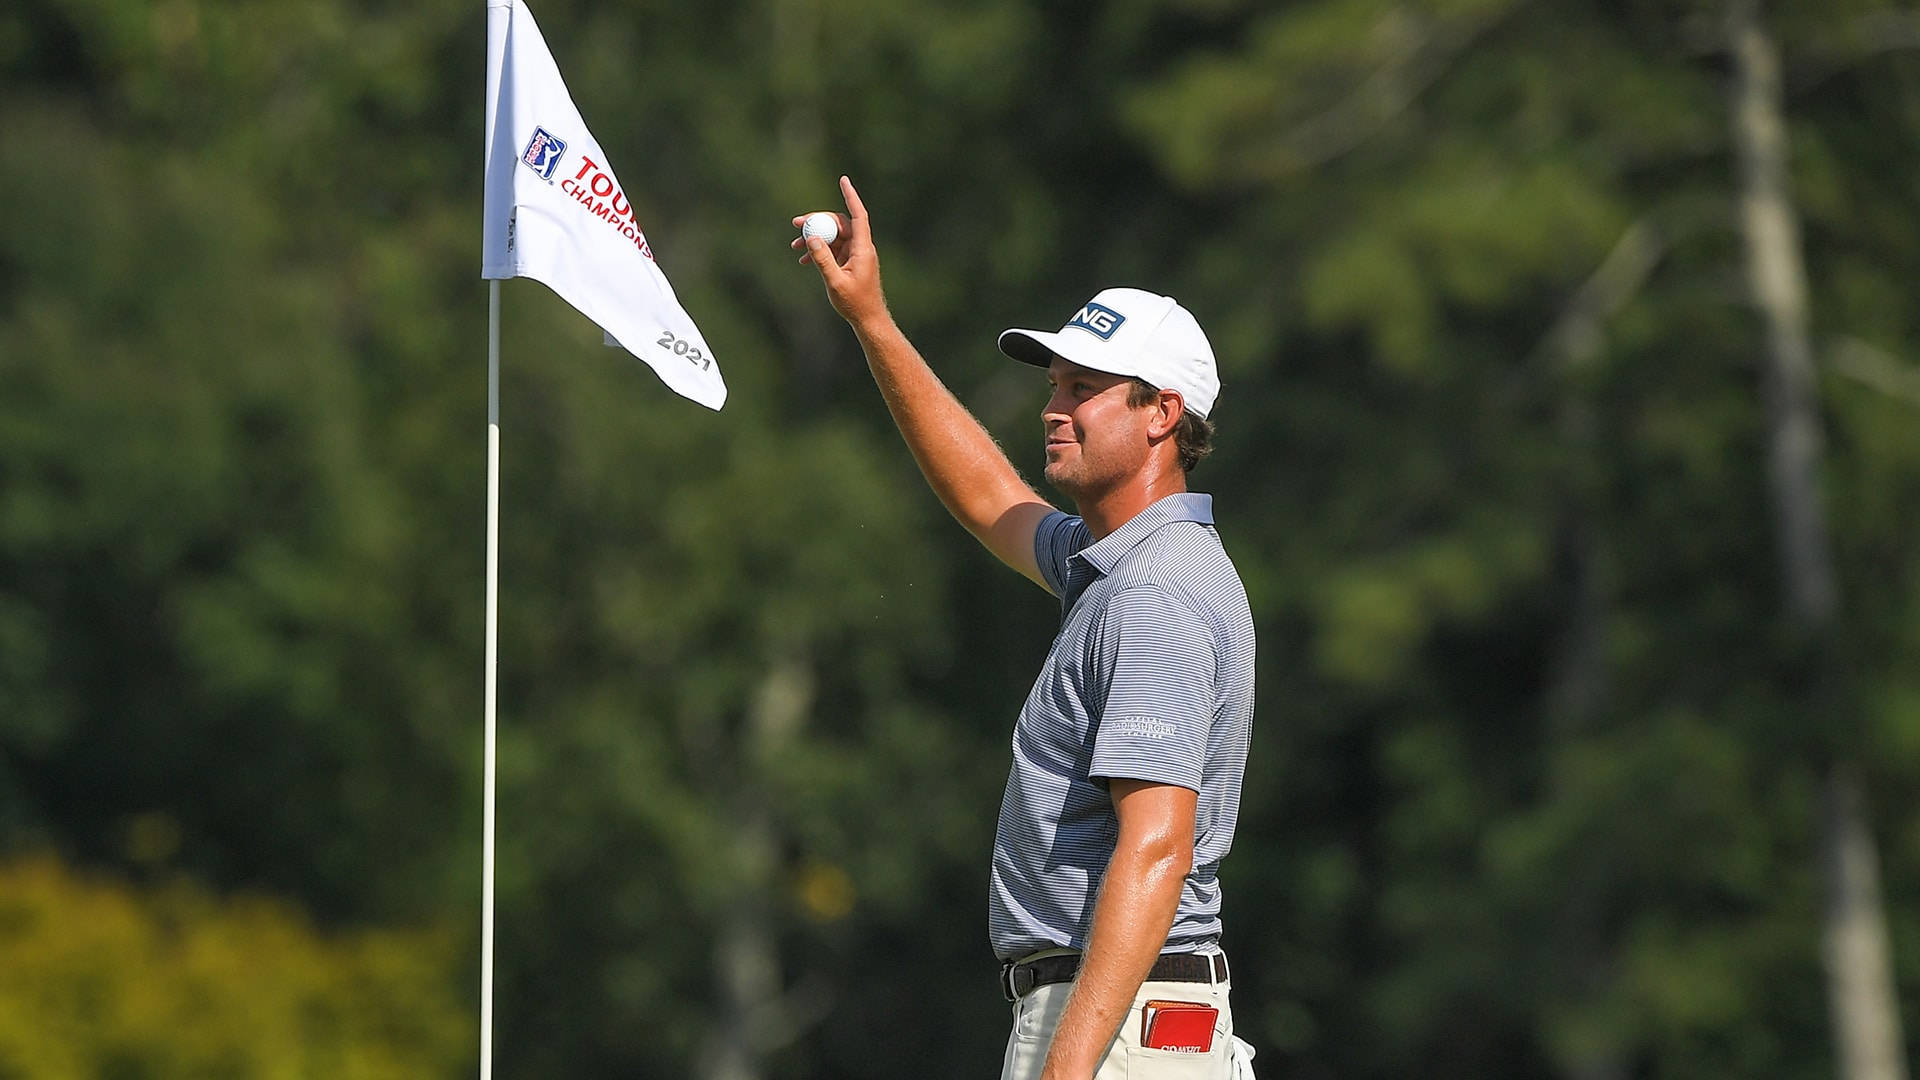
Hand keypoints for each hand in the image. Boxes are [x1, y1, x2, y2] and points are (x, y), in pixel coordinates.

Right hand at [793, 175, 886, 327]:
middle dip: (817, 222)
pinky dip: (819, 251)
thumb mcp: (835, 282)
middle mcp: (860, 248)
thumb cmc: (855, 303)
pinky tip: (802, 259)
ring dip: (814, 238)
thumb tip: (812, 237)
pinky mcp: (849, 262)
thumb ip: (823, 260)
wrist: (867, 319)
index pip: (858, 216)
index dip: (850, 197)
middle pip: (839, 224)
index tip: (843, 180)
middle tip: (795, 224)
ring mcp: (854, 254)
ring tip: (794, 246)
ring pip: (833, 237)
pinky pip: (832, 249)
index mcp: (862, 249)